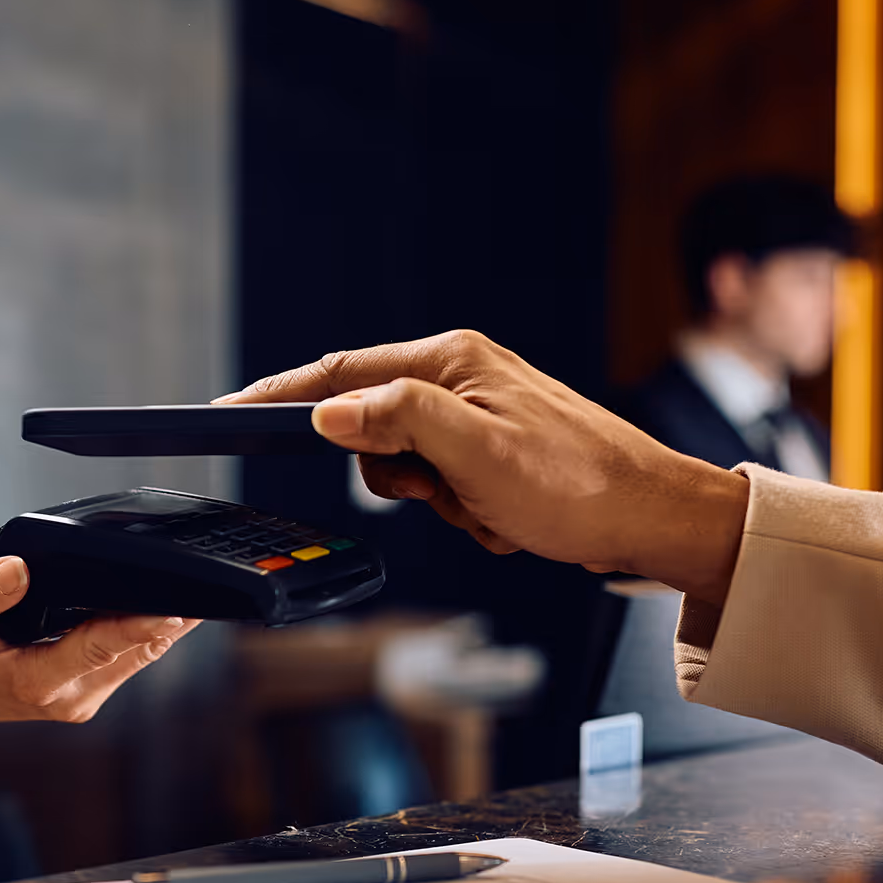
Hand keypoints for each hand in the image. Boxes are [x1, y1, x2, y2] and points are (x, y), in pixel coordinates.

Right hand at [0, 555, 199, 790]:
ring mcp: (83, 698)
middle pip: (135, 650)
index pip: (100, 647)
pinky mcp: (89, 692)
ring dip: (165, 623)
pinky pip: (129, 658)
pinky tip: (162, 604)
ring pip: (140, 656)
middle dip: (169, 617)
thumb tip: (20, 568)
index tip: (175, 608)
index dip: (140, 625)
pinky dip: (146, 631)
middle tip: (205, 579)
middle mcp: (68, 697)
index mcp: (35, 680)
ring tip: (197, 584)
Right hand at [219, 330, 748, 601]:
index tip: (231, 412)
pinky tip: (510, 517)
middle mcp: (460, 379)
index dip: (284, 396)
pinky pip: (446, 493)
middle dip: (403, 479)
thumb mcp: (476, 453)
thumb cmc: (578, 484)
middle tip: (449, 492)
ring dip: (443, 505)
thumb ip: (398, 420)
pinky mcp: (492, 455)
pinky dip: (470, 517)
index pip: (341, 373)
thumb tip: (328, 411)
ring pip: (408, 470)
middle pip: (373, 429)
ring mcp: (477, 418)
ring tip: (493, 508)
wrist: (651, 521)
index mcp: (450, 360)